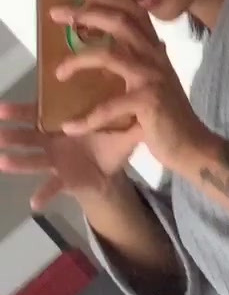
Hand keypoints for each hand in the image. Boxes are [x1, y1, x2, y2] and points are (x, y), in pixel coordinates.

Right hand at [0, 100, 141, 211]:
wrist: (111, 169)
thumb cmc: (107, 142)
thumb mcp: (118, 126)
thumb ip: (128, 112)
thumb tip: (147, 92)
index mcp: (61, 124)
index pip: (36, 113)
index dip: (19, 110)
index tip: (1, 107)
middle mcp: (53, 140)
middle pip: (26, 135)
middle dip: (9, 133)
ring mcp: (55, 160)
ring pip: (31, 159)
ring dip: (16, 160)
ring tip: (0, 160)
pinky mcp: (63, 178)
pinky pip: (52, 187)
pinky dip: (44, 194)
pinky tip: (35, 203)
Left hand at [49, 0, 211, 173]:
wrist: (191, 145)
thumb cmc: (169, 117)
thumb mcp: (156, 82)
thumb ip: (142, 63)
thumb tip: (123, 49)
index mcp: (155, 52)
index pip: (135, 14)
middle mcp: (155, 58)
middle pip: (121, 23)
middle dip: (87, 14)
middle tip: (58, 14)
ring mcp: (152, 78)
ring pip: (109, 56)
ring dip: (78, 60)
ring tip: (58, 73)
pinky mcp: (147, 102)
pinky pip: (109, 106)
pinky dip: (87, 118)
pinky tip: (70, 126)